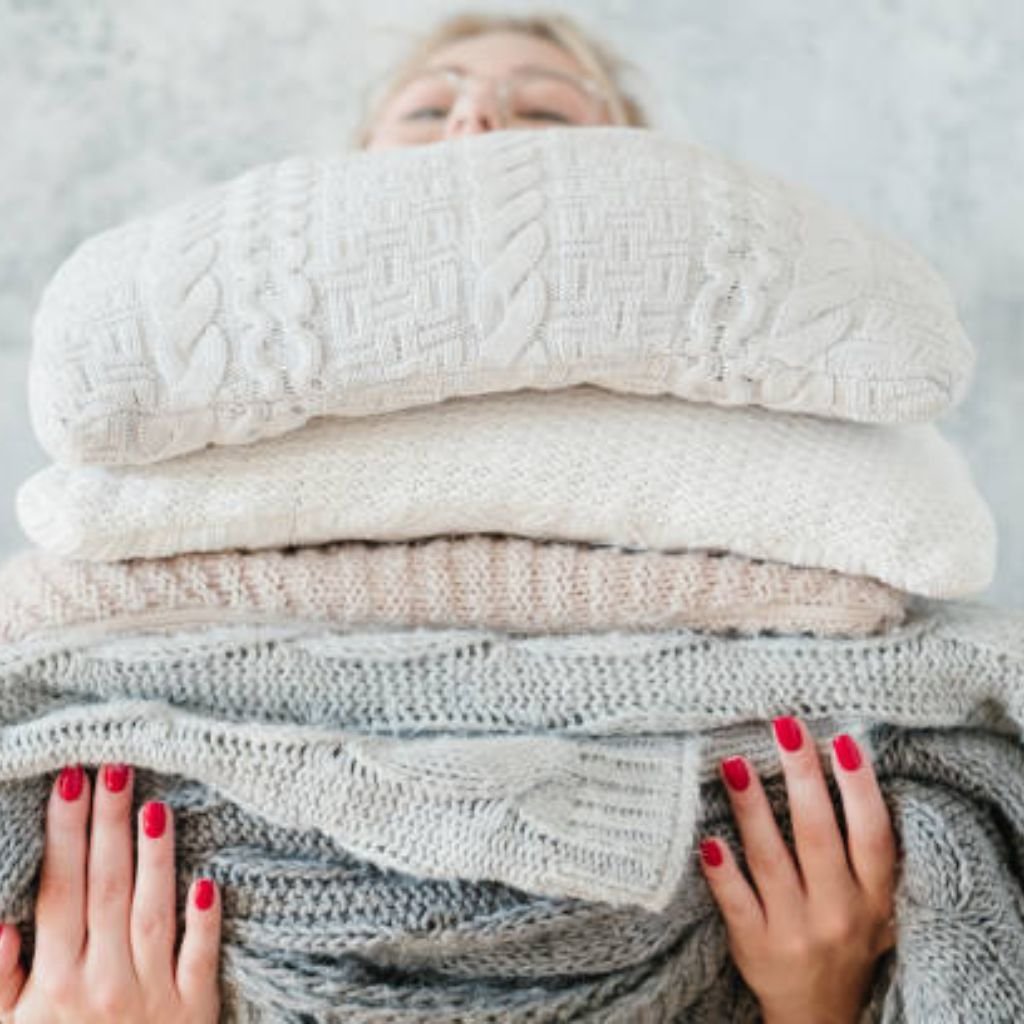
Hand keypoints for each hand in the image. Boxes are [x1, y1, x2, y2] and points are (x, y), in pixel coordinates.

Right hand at [0, 764, 221, 1022]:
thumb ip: (1, 980)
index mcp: (54, 980)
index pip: (59, 891)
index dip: (64, 835)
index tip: (70, 781)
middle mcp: (102, 981)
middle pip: (106, 889)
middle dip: (108, 825)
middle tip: (116, 767)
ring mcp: (151, 993)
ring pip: (152, 913)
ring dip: (155, 858)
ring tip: (157, 806)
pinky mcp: (194, 1007)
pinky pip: (199, 958)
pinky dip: (203, 923)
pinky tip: (208, 881)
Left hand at [700, 717, 896, 1023]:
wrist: (819, 1015)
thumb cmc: (845, 936)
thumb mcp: (873, 903)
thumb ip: (864, 850)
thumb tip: (842, 761)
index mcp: (874, 898)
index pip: (874, 836)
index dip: (861, 788)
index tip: (843, 740)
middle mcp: (838, 912)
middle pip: (819, 837)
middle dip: (803, 778)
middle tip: (785, 727)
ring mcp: (795, 930)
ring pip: (771, 861)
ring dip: (752, 809)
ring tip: (733, 763)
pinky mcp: (755, 945)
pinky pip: (736, 902)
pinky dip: (722, 872)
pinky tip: (707, 838)